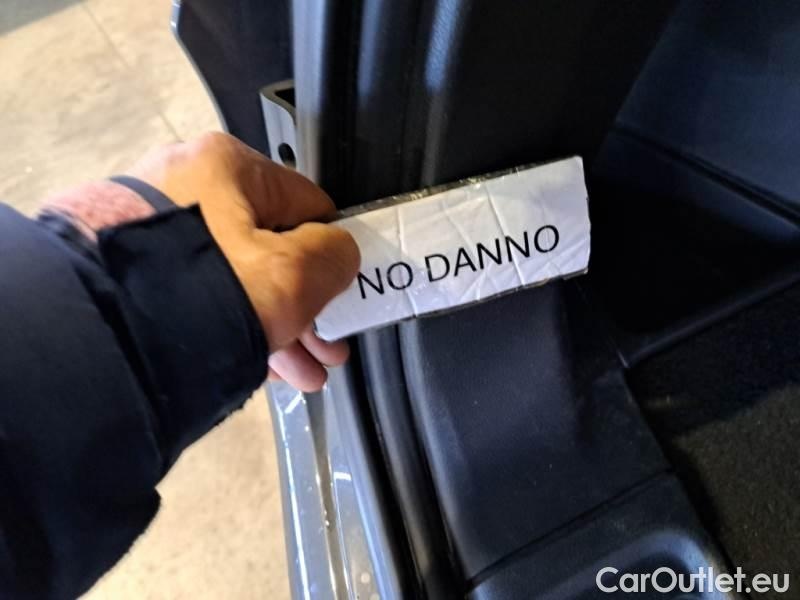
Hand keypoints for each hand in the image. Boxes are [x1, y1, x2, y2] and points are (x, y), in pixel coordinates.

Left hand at [127, 132, 359, 391]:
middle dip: (304, 303)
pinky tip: (260, 363)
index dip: (332, 255)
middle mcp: (184, 185)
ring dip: (274, 323)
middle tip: (325, 343)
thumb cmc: (203, 293)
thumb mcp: (296, 274)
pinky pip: (198, 292)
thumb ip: (335, 255)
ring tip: (300, 369)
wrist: (104, 338)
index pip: (307, 205)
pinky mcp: (130, 266)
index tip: (343, 294)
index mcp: (226, 166)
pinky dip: (231, 323)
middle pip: (268, 247)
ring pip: (235, 276)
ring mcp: (153, 227)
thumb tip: (340, 252)